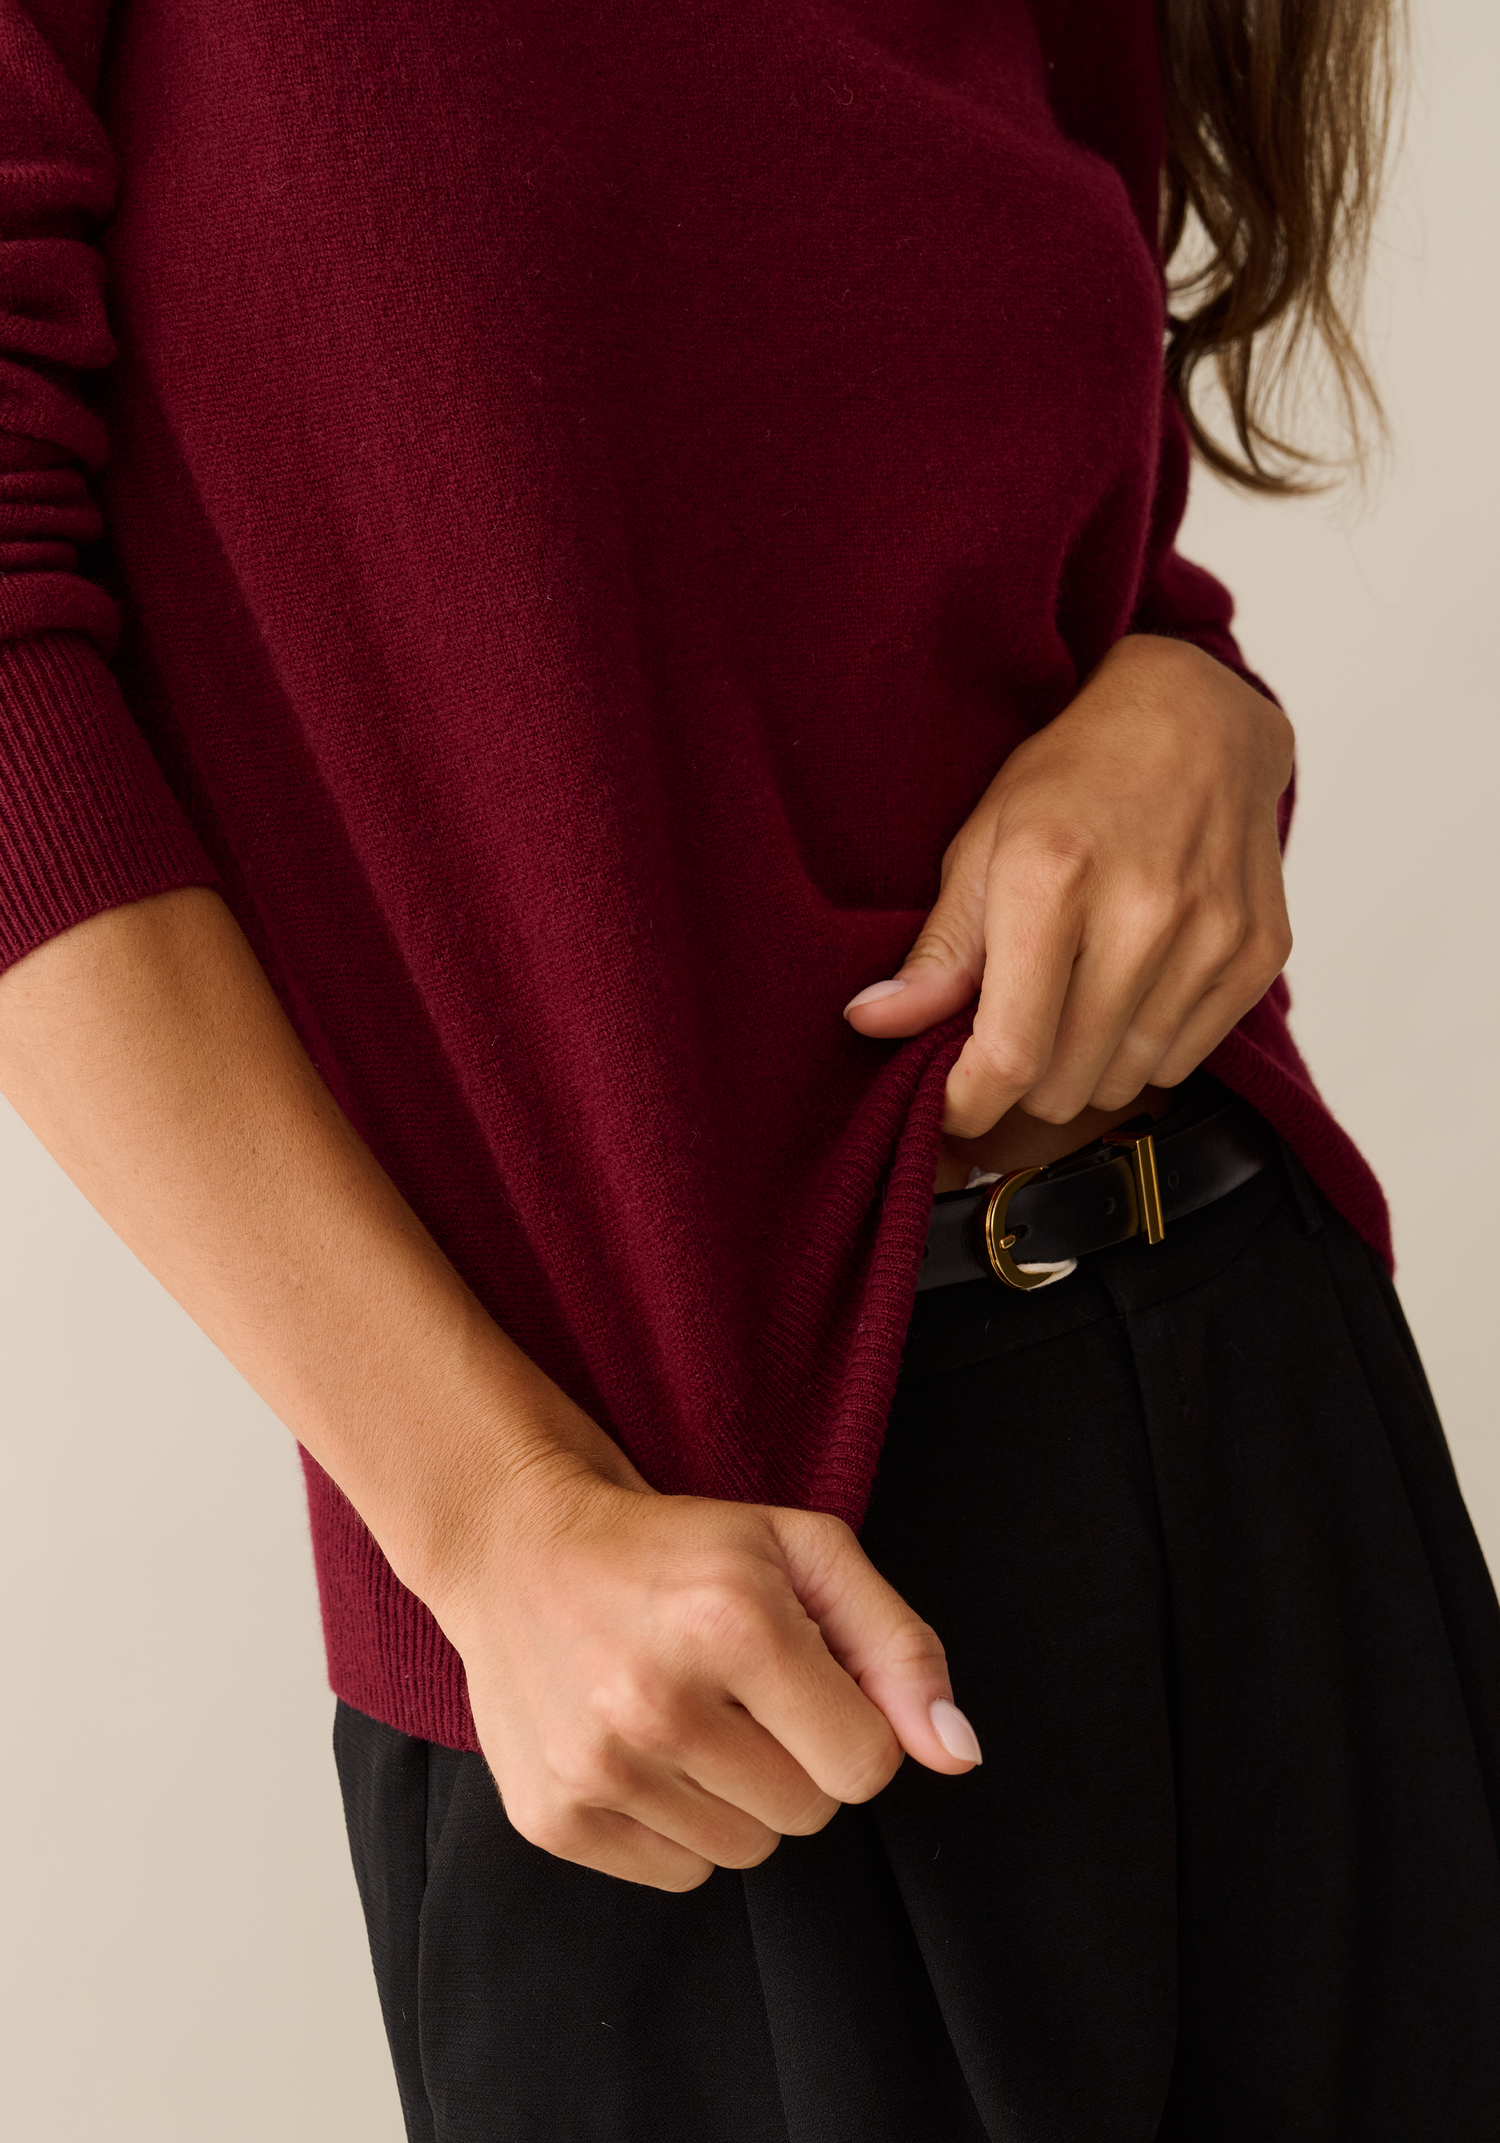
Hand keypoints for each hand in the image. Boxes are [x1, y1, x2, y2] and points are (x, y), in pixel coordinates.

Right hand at [435, 1455, 979, 1892]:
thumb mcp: (803, 1553)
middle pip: (808, 1814)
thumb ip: (897, 1646)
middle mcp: (657, 1701)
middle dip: (796, 1758)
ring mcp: (596, 1766)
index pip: (865, 1764)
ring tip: (687, 1712)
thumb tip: (958, 1752)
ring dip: (737, 1795)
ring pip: (746, 1853)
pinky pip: (680, 1876)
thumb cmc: (676, 1549)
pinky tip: (644, 1748)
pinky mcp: (553, 1816)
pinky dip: (679, 1824)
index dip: (851, 1722)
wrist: (519, 1548)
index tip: (805, 1677)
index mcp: (733, 1623)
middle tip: (739, 1690)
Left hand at [844, 635, 1294, 1135]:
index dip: (968, 1104)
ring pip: (1125, 1082)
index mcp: (1051, 880)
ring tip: (1072, 1000)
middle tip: (1011, 1031)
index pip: (1009, 1054)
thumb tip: (871, 1023)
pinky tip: (1131, 987)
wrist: (1198, 717)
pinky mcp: (1260, 952)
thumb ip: (937, 950)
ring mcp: (1212, 933)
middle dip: (1024, 1080)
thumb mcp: (980, 844)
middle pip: (1065, 1084)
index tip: (950, 1106)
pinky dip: (1146, 1047)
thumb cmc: (1074, 776)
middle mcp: (1141, 910)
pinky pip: (1186, 1059)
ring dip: (1085, 1067)